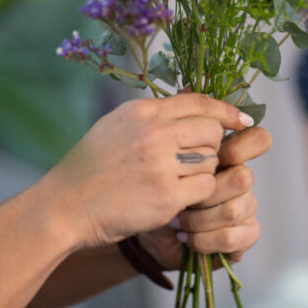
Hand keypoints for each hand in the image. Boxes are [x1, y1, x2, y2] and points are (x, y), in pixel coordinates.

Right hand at [47, 94, 253, 249]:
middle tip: (193, 162)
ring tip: (178, 181)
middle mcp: (153, 134)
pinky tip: (177, 199)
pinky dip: (197, 196)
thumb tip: (192, 106)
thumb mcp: (115, 126)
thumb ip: (151, 116)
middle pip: (211, 132)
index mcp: (142, 112)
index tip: (243, 120)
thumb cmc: (89, 168)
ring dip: (202, 173)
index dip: (226, 110)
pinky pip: (204, 189)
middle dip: (211, 147)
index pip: (198, 101)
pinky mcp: (166, 197)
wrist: (63, 206)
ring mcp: (161, 166)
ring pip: (211, 162)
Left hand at [139, 125, 270, 269]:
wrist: (151, 227)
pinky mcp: (246, 235)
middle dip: (206, 192)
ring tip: (176, 220)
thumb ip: (182, 135)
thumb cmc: (157, 187)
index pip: (259, 139)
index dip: (241, 146)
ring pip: (233, 210)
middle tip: (182, 197)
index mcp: (230, 153)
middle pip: (243, 177)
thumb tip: (188, 113)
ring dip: (197, 219)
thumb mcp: (164, 158)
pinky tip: (184, 236)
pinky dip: (201, 239)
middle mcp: (243, 177)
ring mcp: (247, 206)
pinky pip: (230, 237)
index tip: (213, 156)